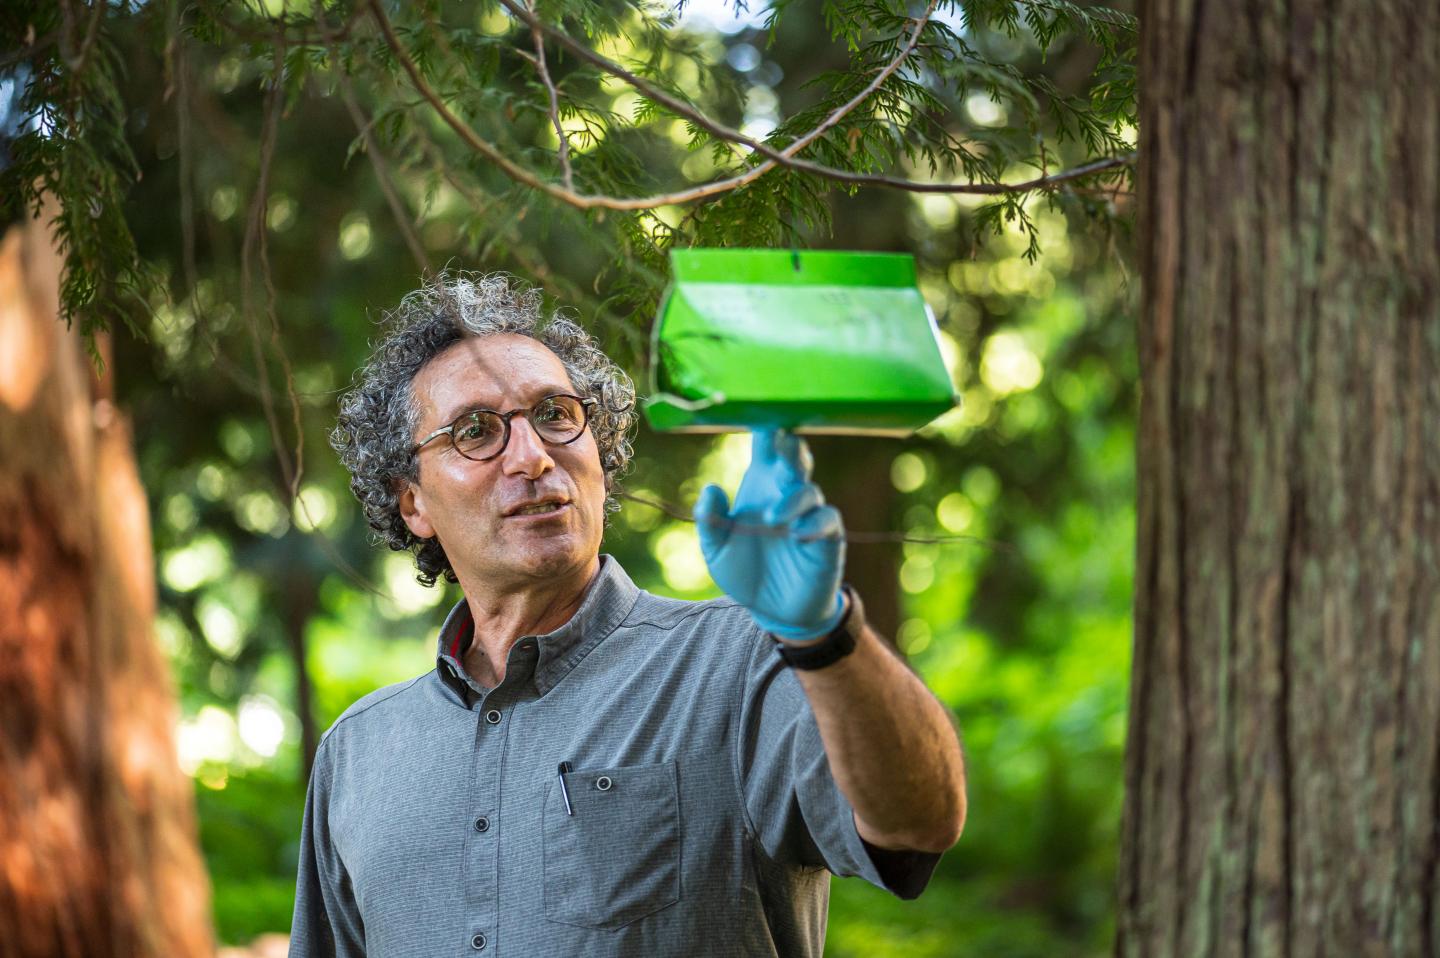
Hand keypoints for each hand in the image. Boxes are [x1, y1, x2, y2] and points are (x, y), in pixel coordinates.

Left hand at [694, 429, 846, 642]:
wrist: (773, 611)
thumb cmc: (744, 571)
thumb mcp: (716, 550)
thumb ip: (710, 520)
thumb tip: (711, 489)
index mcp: (759, 484)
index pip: (765, 445)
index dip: (765, 425)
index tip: (759, 409)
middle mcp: (786, 492)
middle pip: (793, 457)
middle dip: (789, 447)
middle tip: (782, 440)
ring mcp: (809, 513)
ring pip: (808, 489)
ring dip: (792, 499)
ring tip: (773, 519)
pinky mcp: (827, 537)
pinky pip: (827, 519)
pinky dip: (814, 523)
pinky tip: (797, 534)